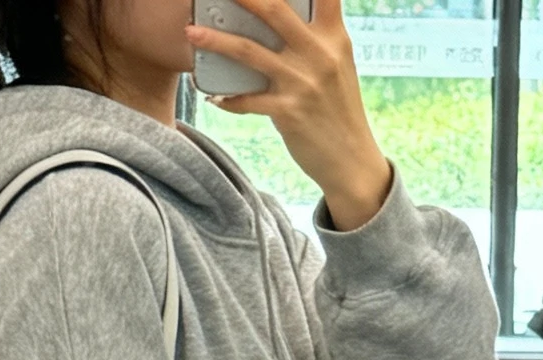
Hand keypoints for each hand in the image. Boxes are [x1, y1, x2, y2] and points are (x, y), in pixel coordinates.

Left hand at [187, 0, 392, 231]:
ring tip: (191, 32)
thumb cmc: (339, 109)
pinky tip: (213, 96)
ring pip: (249, 51)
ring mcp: (302, 82)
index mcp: (334, 36)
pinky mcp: (288, 112)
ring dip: (216, 40)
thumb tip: (279, 17)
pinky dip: (227, 99)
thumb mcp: (338, 64)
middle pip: (274, 10)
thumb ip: (316, 37)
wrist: (352, 160)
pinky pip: (246, 100)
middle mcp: (319, 53)